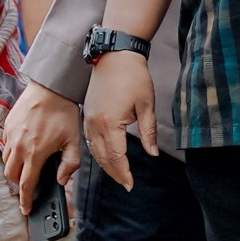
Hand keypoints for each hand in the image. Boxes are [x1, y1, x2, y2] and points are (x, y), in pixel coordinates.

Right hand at [2, 81, 81, 218]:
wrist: (51, 88)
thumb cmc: (63, 113)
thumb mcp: (74, 142)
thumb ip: (69, 165)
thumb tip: (61, 180)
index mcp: (35, 154)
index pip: (26, 185)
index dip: (25, 200)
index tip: (26, 209)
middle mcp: (19, 147)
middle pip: (11, 176)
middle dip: (18, 185)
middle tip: (28, 185)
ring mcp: (11, 136)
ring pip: (6, 162)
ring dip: (14, 169)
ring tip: (26, 167)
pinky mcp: (7, 126)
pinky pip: (6, 145)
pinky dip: (12, 152)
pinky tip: (24, 148)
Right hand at [81, 53, 156, 191]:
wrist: (115, 55)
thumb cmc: (133, 77)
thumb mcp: (146, 105)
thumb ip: (148, 132)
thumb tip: (152, 154)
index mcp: (111, 123)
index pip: (117, 157)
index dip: (124, 173)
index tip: (130, 185)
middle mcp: (95, 124)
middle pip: (103, 158)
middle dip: (115, 173)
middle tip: (125, 184)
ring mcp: (89, 119)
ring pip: (94, 150)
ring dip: (105, 165)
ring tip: (117, 174)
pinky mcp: (87, 114)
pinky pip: (90, 140)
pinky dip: (98, 152)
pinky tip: (106, 156)